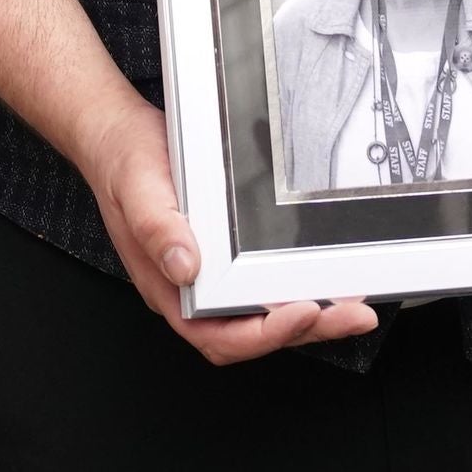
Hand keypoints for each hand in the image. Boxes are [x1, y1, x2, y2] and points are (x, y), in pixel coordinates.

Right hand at [74, 92, 375, 363]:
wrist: (118, 135)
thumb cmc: (124, 165)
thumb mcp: (138, 189)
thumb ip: (158, 229)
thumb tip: (186, 266)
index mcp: (168, 288)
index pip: (219, 335)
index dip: (264, 334)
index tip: (303, 312)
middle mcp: (192, 289)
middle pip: (252, 333)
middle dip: (306, 329)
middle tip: (353, 317)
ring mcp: (210, 272)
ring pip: (263, 313)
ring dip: (311, 316)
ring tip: (352, 308)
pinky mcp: (225, 252)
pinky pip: (262, 284)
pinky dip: (297, 287)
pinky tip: (324, 279)